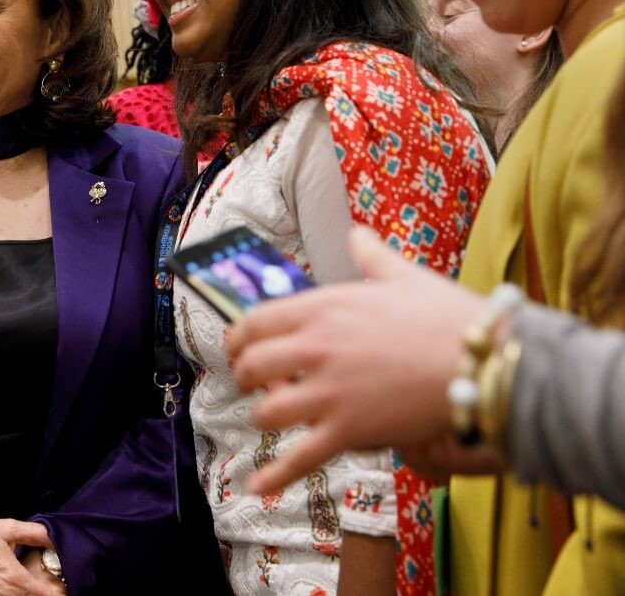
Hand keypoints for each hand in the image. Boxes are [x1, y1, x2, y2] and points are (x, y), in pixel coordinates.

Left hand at [225, 226, 488, 494]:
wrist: (484, 362)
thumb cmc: (449, 319)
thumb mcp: (404, 276)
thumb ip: (372, 257)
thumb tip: (358, 234)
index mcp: (323, 308)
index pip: (256, 321)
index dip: (239, 338)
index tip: (238, 346)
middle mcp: (315, 348)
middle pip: (252, 366)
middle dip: (246, 377)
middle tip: (253, 383)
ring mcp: (328, 392)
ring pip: (267, 411)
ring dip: (263, 416)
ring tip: (269, 417)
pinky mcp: (347, 431)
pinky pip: (300, 458)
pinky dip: (275, 475)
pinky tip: (258, 487)